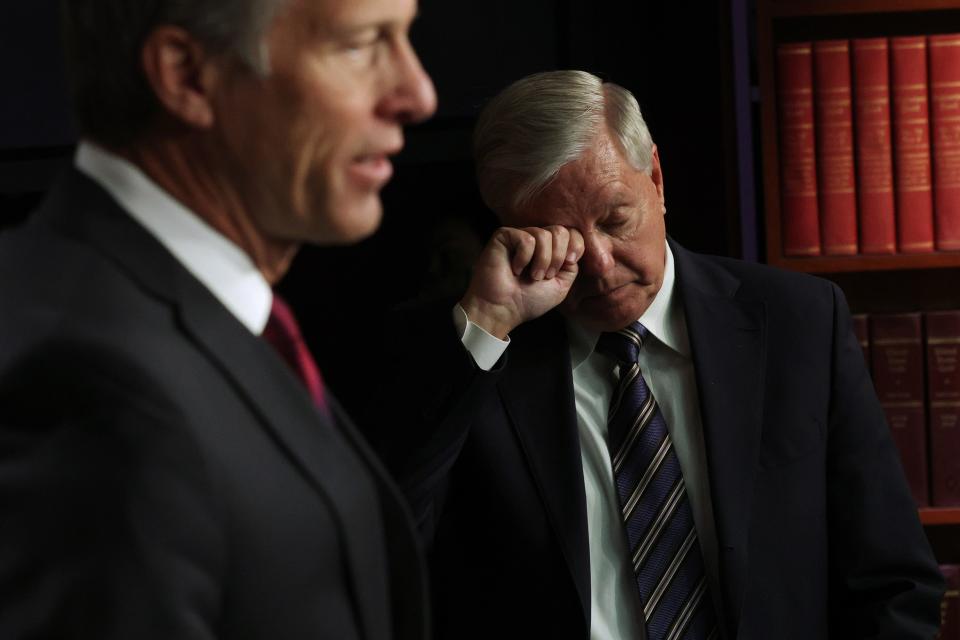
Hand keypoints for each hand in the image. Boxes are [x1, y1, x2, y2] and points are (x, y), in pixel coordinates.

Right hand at [460, 226, 584, 337]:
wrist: (503, 309)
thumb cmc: (528, 301)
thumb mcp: (561, 285)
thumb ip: (572, 265)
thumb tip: (572, 248)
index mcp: (550, 250)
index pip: (571, 233)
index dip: (576, 245)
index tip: (569, 262)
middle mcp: (536, 241)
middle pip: (561, 230)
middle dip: (558, 256)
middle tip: (545, 276)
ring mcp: (519, 237)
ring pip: (544, 234)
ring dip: (542, 260)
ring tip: (531, 276)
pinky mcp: (504, 236)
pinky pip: (526, 239)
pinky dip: (524, 257)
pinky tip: (515, 269)